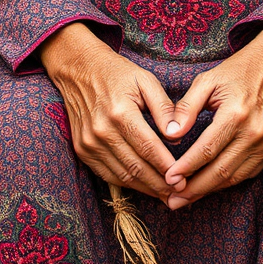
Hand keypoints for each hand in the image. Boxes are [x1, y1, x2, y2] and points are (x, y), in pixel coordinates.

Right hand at [40, 22, 178, 202]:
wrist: (79, 69)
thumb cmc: (117, 73)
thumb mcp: (145, 79)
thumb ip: (163, 108)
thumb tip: (177, 136)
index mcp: (120, 112)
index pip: (148, 148)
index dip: (167, 168)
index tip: (184, 179)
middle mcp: (102, 131)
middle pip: (136, 167)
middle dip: (160, 184)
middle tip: (179, 193)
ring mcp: (89, 143)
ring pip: (122, 176)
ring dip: (145, 189)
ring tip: (165, 194)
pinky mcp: (82, 149)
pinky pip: (106, 174)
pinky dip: (126, 183)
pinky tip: (143, 186)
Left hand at [162, 23, 262, 208]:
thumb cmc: (236, 72)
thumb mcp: (207, 80)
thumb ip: (187, 107)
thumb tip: (171, 134)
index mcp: (236, 113)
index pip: (207, 149)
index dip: (186, 167)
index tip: (168, 179)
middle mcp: (254, 132)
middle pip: (221, 170)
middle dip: (195, 189)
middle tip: (173, 201)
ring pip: (234, 177)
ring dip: (209, 190)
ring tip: (186, 199)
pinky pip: (246, 173)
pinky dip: (226, 182)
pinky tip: (209, 186)